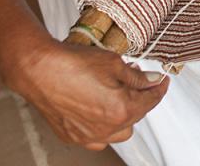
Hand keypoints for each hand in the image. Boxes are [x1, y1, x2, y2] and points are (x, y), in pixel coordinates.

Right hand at [4, 40, 169, 150]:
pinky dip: (103, 124)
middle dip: (139, 97)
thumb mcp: (113, 63)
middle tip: (134, 78)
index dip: (159, 88)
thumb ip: (136, 76)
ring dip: (123, 115)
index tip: (161, 80)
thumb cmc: (72, 64)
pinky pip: (97, 136)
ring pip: (119, 131)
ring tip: (117, 93)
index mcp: (121, 110)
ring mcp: (88, 135)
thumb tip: (151, 81)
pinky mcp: (71, 136)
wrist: (38, 70)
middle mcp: (106, 128)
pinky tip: (99, 107)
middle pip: (136, 116)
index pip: (150, 101)